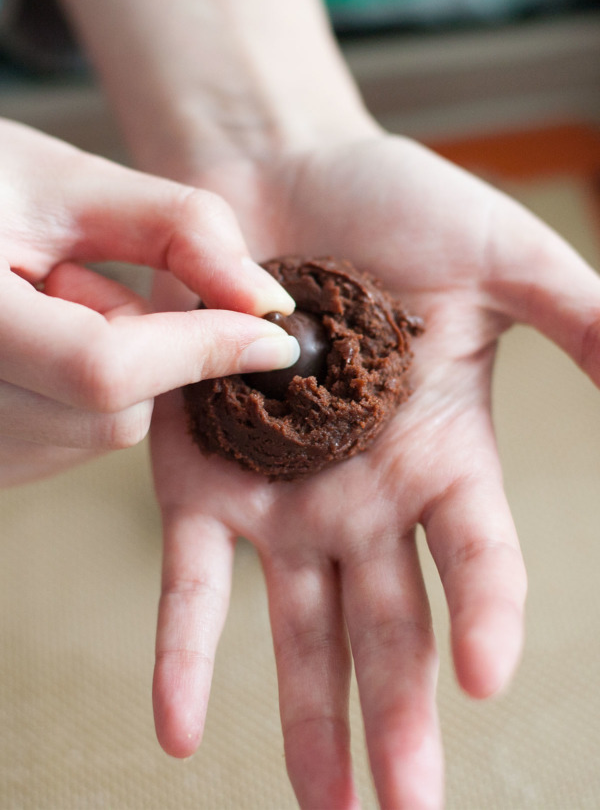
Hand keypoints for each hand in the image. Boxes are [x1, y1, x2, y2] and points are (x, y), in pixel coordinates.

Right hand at [0, 119, 296, 486]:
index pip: (103, 370)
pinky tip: (40, 341)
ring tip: (45, 303)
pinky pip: (73, 444)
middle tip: (82, 276)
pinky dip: (88, 394)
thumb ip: (178, 231)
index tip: (272, 333)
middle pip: (114, 414)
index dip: (200, 350)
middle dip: (145, 349)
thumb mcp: (64, 182)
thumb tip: (268, 305)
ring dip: (118, 370)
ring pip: (102, 434)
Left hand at [150, 133, 599, 808]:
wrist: (275, 178)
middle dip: (401, 714)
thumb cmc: (390, 201)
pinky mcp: (201, 478)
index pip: (477, 554)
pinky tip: (181, 730)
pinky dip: (185, 651)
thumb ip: (581, 318)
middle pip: (392, 621)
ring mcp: (282, 494)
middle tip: (409, 808)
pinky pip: (193, 580)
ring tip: (324, 803)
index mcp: (441, 451)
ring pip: (302, 625)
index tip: (490, 677)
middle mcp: (365, 492)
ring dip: (310, 715)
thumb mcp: (499, 257)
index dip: (490, 612)